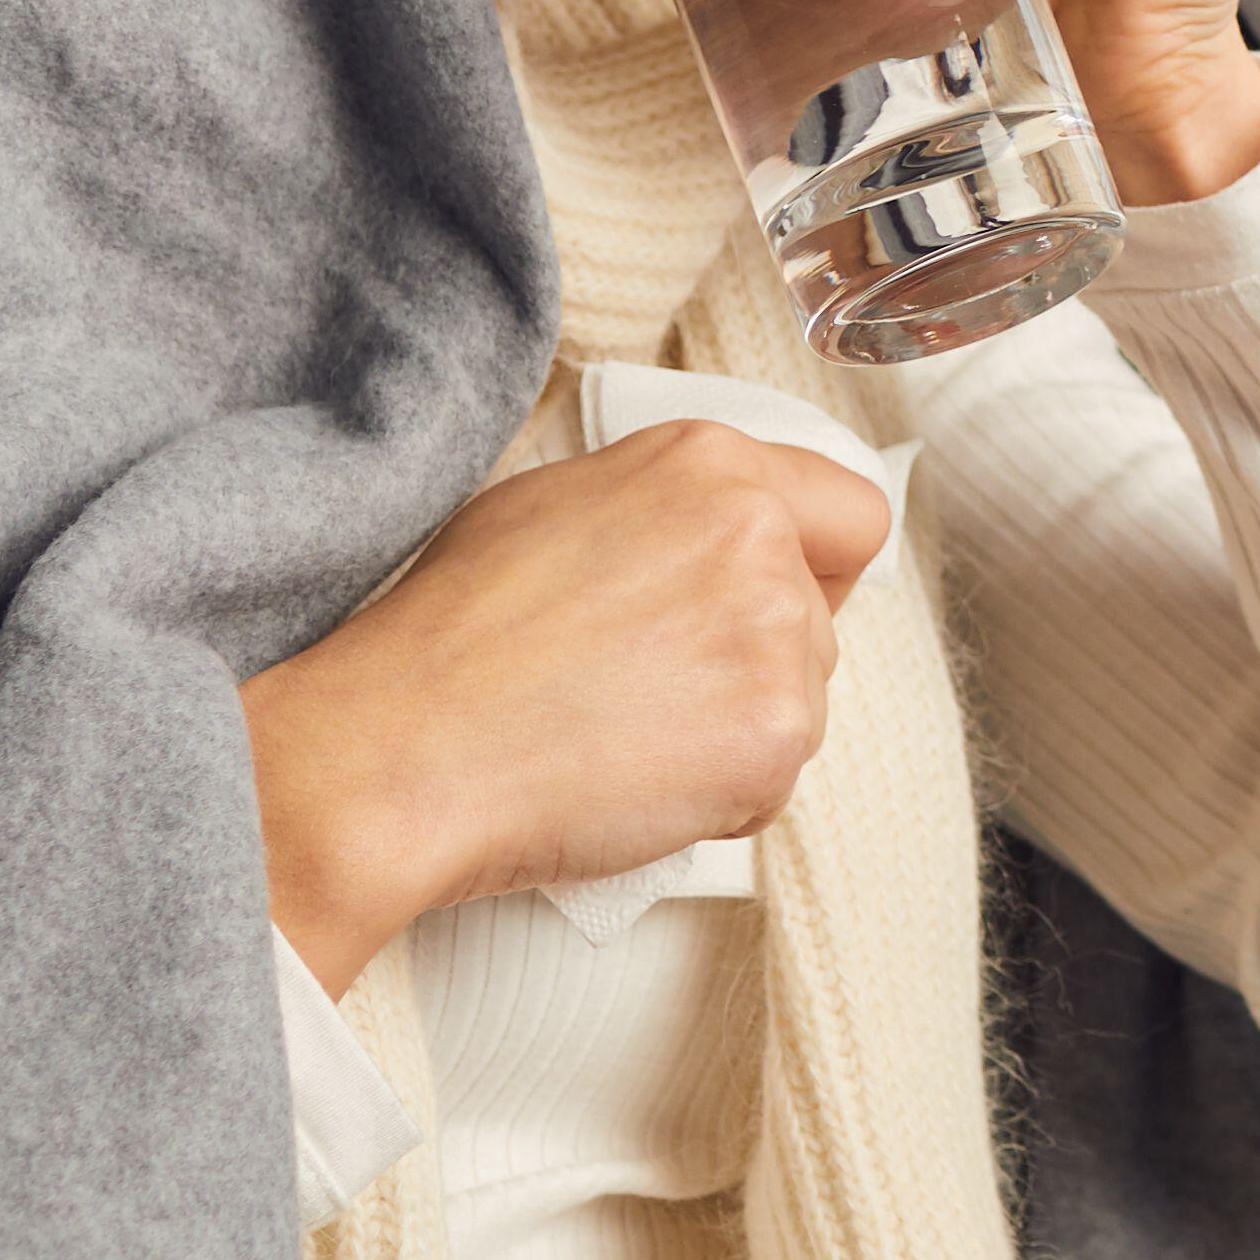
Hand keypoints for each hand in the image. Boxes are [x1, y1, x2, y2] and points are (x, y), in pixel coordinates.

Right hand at [243, 423, 893, 988]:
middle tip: (652, 688)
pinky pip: (777, 776)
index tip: (768, 601)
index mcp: (708, 463)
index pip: (848, 512)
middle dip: (755, 657)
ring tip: (625, 735)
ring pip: (802, 698)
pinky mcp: (777, 732)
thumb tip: (699, 535)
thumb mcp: (551, 505)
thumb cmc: (454, 636)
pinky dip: (722, 795)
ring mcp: (775, 635)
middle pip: (818, 617)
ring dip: (737, 727)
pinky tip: (635, 781)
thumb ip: (661, 508)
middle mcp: (757, 535)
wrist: (410, 750)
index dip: (814, 564)